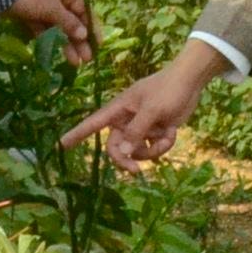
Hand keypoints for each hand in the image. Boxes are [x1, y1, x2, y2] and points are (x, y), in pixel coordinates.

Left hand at [4, 0, 96, 63]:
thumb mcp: (52, 8)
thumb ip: (68, 22)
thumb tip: (84, 34)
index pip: (83, 10)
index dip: (91, 27)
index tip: (97, 43)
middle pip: (72, 21)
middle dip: (79, 40)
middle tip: (87, 59)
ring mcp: (43, 8)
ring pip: (59, 28)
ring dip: (67, 44)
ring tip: (75, 62)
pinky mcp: (30, 17)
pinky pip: (45, 30)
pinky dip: (51, 41)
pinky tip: (57, 54)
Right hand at [63, 43, 225, 170]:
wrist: (191, 81)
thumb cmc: (168, 89)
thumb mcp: (152, 110)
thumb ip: (136, 131)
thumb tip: (124, 151)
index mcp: (119, 109)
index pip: (93, 123)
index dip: (77, 134)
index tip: (60, 145)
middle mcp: (127, 120)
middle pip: (116, 147)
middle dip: (126, 159)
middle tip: (134, 171)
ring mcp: (141, 127)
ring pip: (138, 151)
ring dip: (152, 150)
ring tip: (165, 137)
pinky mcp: (155, 132)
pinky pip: (153, 148)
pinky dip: (163, 144)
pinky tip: (172, 132)